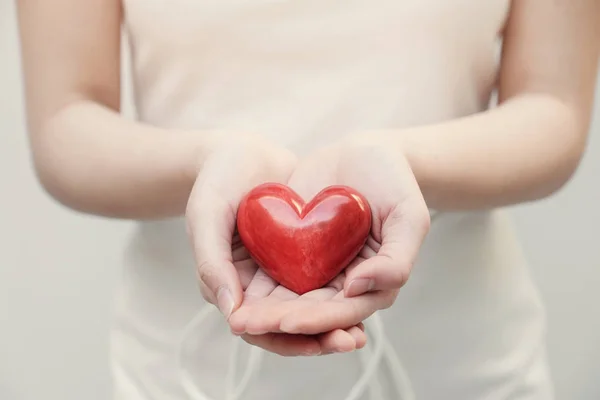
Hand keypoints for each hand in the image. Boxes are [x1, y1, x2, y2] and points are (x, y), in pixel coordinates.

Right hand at [186, 134, 365, 355]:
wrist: (242, 149)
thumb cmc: (217, 179)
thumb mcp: (207, 215)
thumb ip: (212, 262)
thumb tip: (232, 314)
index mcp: (228, 284)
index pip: (255, 326)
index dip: (283, 339)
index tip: (314, 341)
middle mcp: (255, 285)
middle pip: (288, 325)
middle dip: (318, 337)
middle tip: (349, 342)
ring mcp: (279, 271)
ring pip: (307, 308)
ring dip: (333, 323)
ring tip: (359, 334)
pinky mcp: (300, 255)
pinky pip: (320, 282)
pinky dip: (338, 294)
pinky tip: (363, 297)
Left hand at [229, 137, 430, 340]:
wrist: (364, 151)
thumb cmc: (394, 182)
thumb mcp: (409, 217)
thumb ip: (397, 259)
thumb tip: (356, 289)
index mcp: (374, 284)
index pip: (343, 312)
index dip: (316, 321)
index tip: (287, 322)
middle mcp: (342, 284)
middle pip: (309, 312)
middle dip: (278, 322)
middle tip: (246, 325)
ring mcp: (317, 268)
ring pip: (287, 299)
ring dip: (262, 312)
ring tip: (236, 319)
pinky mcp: (294, 250)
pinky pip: (274, 272)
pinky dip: (256, 286)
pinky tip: (234, 292)